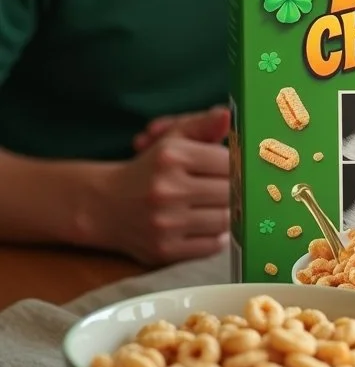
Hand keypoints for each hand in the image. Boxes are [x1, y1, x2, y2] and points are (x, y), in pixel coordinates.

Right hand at [89, 105, 231, 265]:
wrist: (106, 206)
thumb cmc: (148, 169)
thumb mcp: (171, 139)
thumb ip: (202, 125)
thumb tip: (228, 115)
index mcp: (171, 157)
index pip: (228, 162)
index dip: (237, 166)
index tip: (236, 169)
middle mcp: (167, 189)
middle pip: (229, 192)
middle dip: (235, 190)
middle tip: (232, 189)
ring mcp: (165, 222)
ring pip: (224, 220)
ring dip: (228, 214)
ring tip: (220, 207)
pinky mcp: (164, 250)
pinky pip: (211, 246)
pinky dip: (216, 236)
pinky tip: (207, 225)